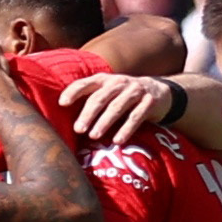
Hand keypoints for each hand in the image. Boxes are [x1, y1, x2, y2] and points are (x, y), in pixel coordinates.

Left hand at [59, 73, 180, 141]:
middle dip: (88, 113)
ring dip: (104, 122)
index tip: (62, 103)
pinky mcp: (149, 102)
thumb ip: (90, 100)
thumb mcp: (108, 93)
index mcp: (105, 80)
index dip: (73, 91)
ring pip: (117, 107)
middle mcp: (119, 82)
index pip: (86, 83)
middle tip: (78, 129)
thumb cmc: (123, 96)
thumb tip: (62, 120)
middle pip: (100, 97)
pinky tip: (118, 141)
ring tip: (93, 136)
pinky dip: (126, 129)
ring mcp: (135, 91)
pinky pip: (136, 117)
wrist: (159, 92)